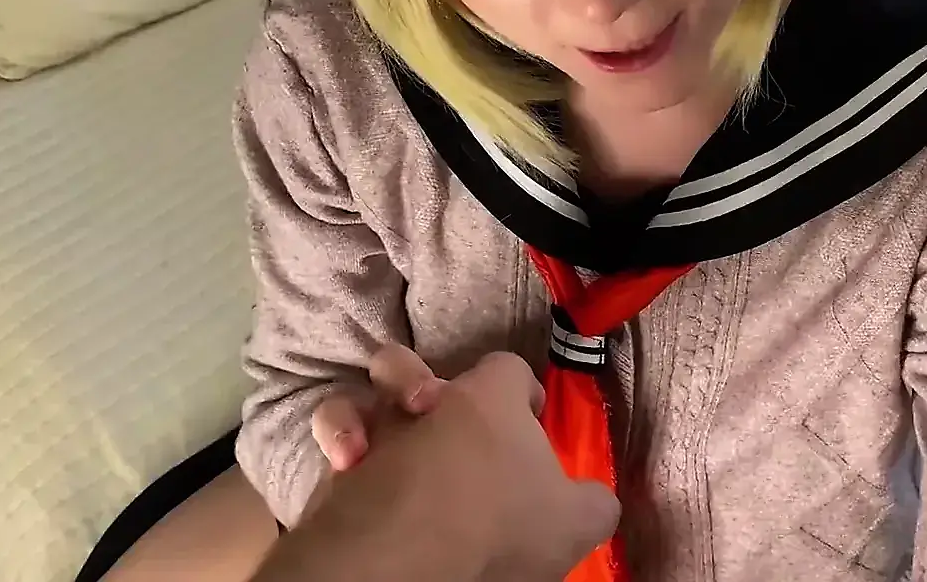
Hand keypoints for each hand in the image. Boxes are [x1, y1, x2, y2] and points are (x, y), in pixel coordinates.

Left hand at [284, 352, 618, 581]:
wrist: (404, 560)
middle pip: (411, 365)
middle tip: (443, 428)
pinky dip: (343, 462)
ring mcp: (374, 434)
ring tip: (384, 446)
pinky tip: (360, 486)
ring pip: (354, 401)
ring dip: (365, 417)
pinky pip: (333, 452)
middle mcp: (426, 402)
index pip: (508, 369)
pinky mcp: (334, 475)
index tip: (530, 421)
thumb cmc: (498, 527)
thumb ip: (592, 502)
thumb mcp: (575, 523)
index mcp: (488, 400)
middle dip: (418, 383)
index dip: (521, 392)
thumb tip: (593, 500)